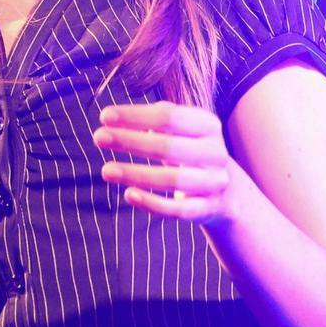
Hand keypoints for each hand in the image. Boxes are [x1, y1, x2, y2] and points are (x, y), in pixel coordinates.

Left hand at [93, 101, 241, 225]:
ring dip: (135, 175)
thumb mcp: (181, 130)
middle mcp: (216, 152)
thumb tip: (115, 118)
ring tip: (106, 171)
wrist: (227, 190)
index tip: (105, 116)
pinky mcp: (209, 208)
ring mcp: (215, 182)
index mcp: (208, 125)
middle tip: (99, 138)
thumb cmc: (190, 152)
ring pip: (173, 180)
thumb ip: (155, 119)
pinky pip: (178, 210)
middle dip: (130, 141)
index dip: (136, 116)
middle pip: (169, 146)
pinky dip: (152, 204)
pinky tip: (129, 195)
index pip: (170, 116)